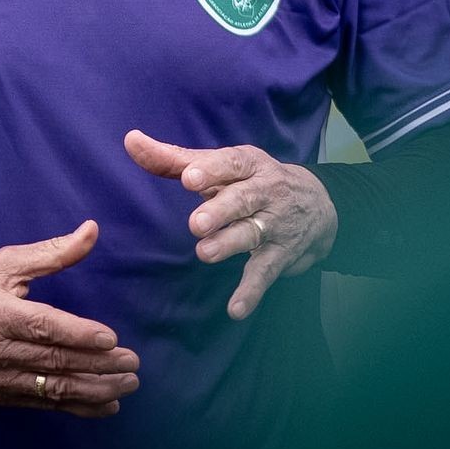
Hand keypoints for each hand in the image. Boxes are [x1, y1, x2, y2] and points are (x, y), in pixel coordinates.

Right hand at [0, 220, 139, 417]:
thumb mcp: (4, 262)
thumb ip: (51, 252)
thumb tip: (91, 230)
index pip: (43, 326)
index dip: (77, 334)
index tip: (111, 338)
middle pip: (54, 360)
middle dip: (98, 365)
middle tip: (133, 364)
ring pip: (53, 389)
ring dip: (95, 389)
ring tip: (128, 384)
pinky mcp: (1, 396)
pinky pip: (45, 405)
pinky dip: (78, 406)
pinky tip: (107, 404)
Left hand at [124, 130, 337, 320]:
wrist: (319, 205)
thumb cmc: (251, 180)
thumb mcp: (221, 165)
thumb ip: (173, 158)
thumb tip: (131, 140)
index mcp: (247, 164)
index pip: (230, 163)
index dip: (210, 170)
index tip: (188, 178)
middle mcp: (264, 191)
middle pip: (242, 199)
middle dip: (220, 210)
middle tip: (196, 223)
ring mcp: (274, 224)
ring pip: (252, 233)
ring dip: (229, 244)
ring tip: (204, 253)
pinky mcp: (281, 255)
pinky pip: (265, 272)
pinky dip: (252, 291)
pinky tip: (235, 308)